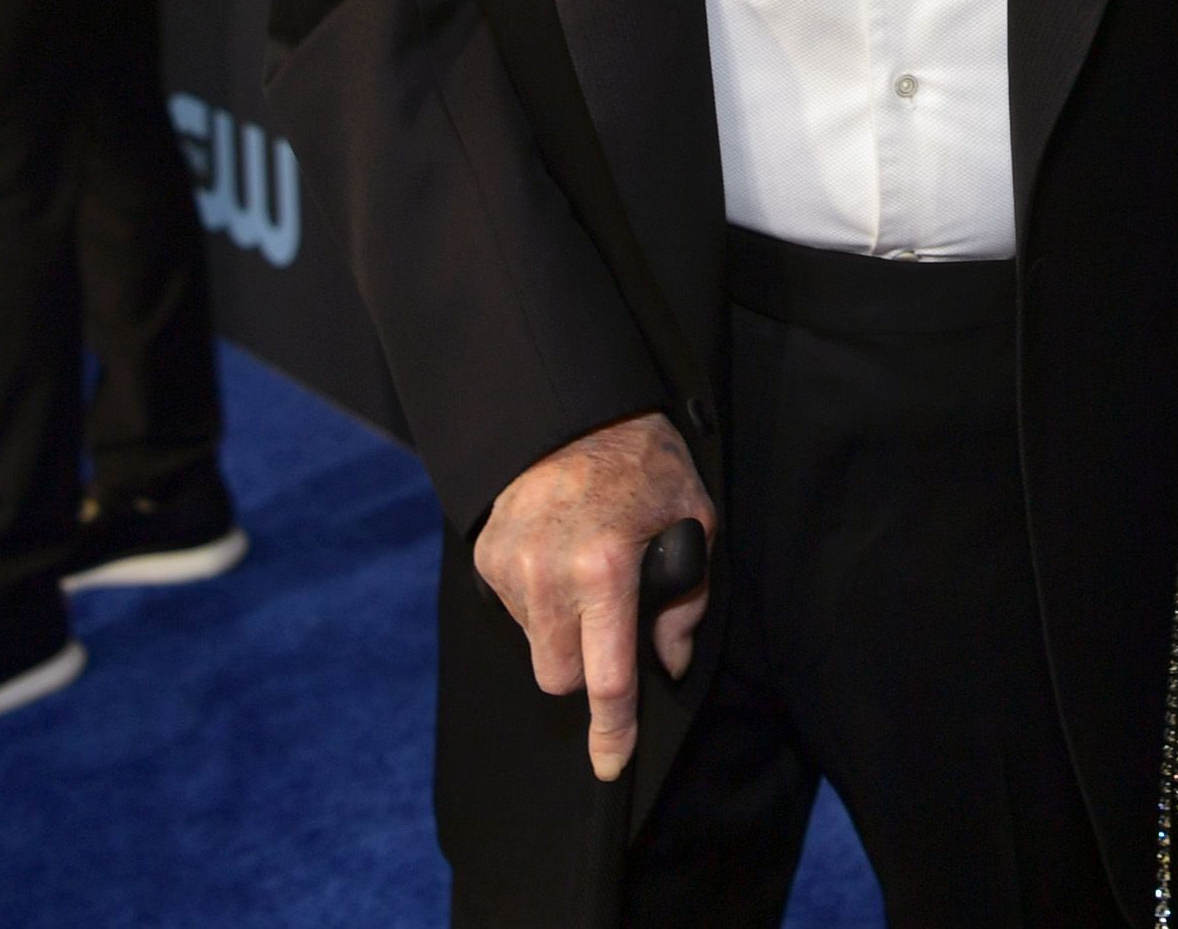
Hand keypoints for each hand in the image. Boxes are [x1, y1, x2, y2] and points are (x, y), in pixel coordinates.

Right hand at [473, 412, 715, 780]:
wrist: (571, 409)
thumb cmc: (643, 462)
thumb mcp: (692, 518)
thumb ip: (686, 601)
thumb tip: (666, 663)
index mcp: (604, 570)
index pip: (606, 678)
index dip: (613, 731)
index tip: (610, 767)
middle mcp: (547, 575)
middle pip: (560, 676)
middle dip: (587, 667)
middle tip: (613, 623)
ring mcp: (509, 567)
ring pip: (535, 645)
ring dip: (562, 631)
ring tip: (587, 570)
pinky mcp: (485, 557)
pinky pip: (513, 610)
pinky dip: (538, 600)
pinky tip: (558, 555)